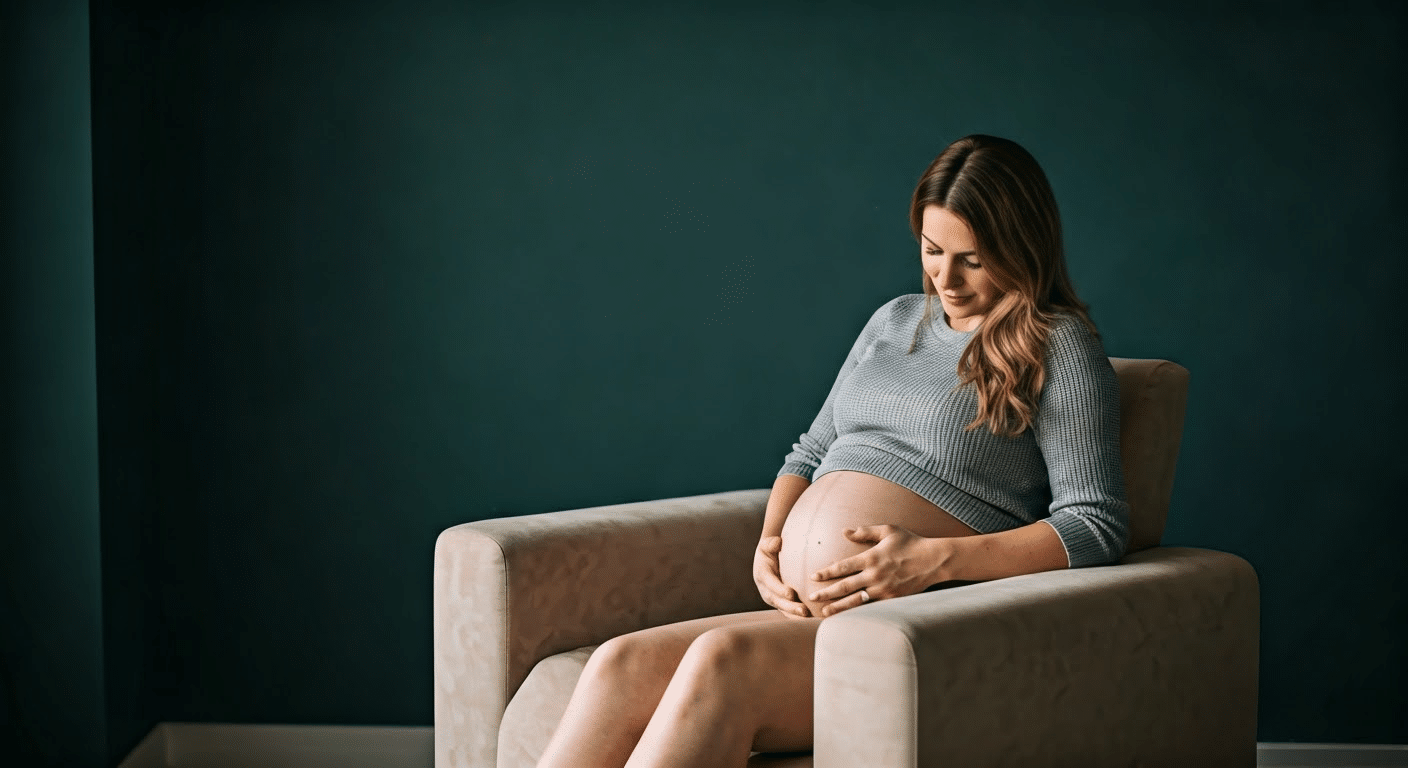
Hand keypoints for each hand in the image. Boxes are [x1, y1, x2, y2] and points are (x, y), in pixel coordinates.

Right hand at [754, 536, 810, 618]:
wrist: (765, 560)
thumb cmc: (769, 550)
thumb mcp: (768, 545)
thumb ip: (771, 544)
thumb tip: (777, 543)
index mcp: (762, 576)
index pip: (771, 584)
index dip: (779, 590)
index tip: (790, 594)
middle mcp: (765, 590)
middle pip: (777, 601)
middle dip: (790, 607)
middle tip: (804, 611)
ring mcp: (772, 598)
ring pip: (783, 609)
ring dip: (796, 614)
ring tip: (809, 617)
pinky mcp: (779, 603)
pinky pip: (788, 612)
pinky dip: (798, 616)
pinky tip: (811, 618)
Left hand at [808, 525, 943, 616]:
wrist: (933, 561)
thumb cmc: (910, 542)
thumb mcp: (888, 530)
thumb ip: (865, 531)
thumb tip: (844, 531)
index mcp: (871, 557)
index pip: (842, 567)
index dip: (826, 573)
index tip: (813, 577)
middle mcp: (875, 575)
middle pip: (845, 586)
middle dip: (827, 593)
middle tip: (812, 598)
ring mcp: (884, 589)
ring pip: (856, 601)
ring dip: (838, 607)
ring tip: (824, 612)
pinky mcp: (892, 599)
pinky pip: (872, 607)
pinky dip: (858, 612)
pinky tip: (848, 617)